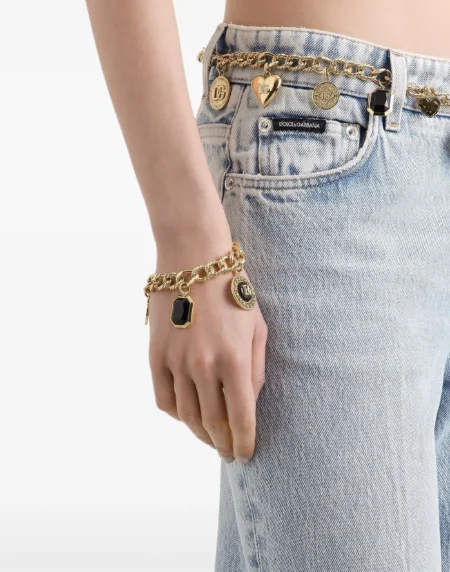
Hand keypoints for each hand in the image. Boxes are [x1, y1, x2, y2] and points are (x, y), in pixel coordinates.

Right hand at [148, 253, 267, 463]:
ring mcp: (176, 363)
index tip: (246, 455)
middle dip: (224, 445)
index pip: (241, 419)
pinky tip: (187, 416)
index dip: (245, 443)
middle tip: (230, 454)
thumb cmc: (232, 290)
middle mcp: (204, 367)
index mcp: (235, 360)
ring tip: (211, 440)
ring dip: (201, 435)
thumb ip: (256, 368)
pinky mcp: (155, 356)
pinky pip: (164, 399)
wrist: (193, 259)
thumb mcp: (257, 327)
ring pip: (187, 417)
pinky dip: (177, 415)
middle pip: (213, 424)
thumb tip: (250, 403)